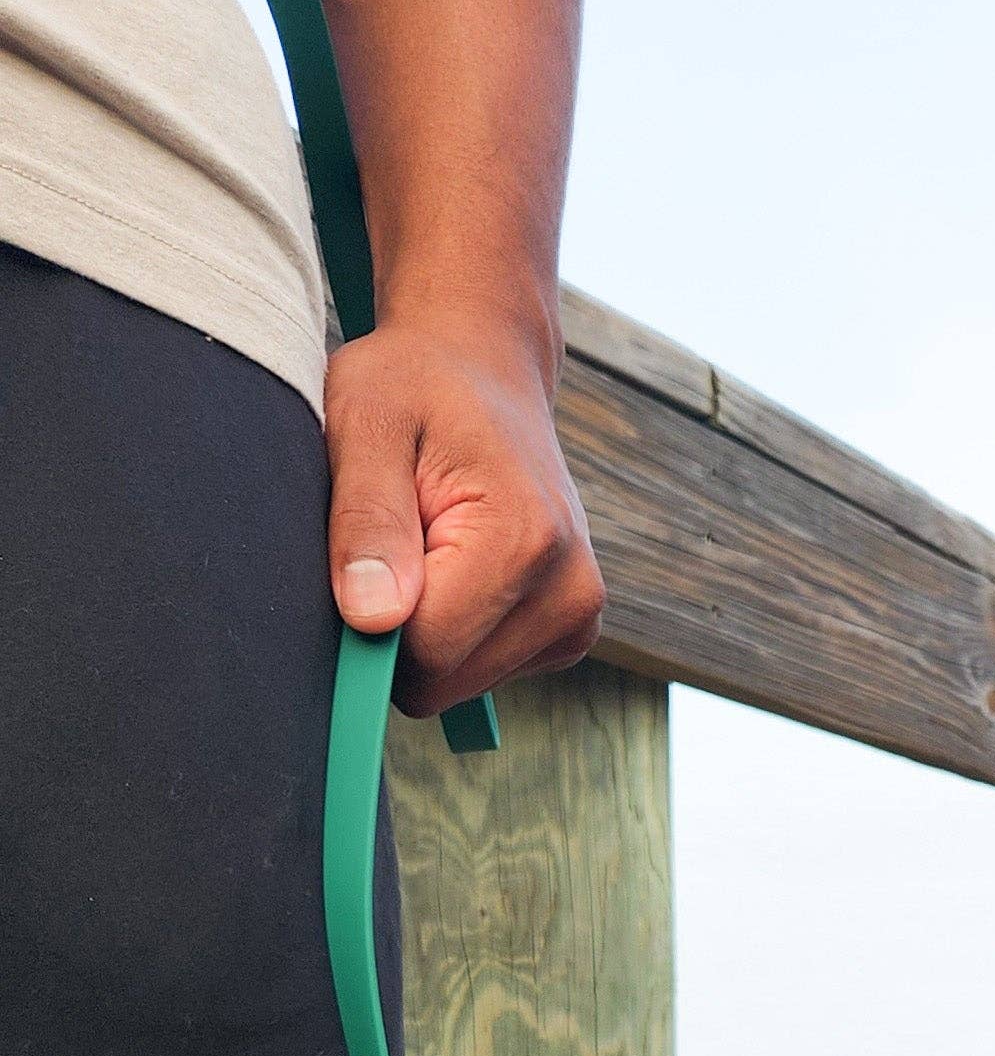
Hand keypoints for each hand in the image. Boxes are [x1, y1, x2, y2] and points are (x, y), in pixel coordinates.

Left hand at [324, 308, 603, 715]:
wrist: (485, 369)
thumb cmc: (414, 384)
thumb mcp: (366, 421)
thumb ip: (367, 519)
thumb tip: (371, 618)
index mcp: (526, 541)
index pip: (424, 653)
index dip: (367, 618)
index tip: (355, 553)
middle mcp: (571, 593)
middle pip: (442, 682)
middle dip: (397, 627)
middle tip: (395, 539)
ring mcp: (578, 620)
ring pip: (456, 686)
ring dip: (423, 627)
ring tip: (427, 541)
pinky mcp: (569, 634)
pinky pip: (479, 672)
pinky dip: (452, 631)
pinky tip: (456, 564)